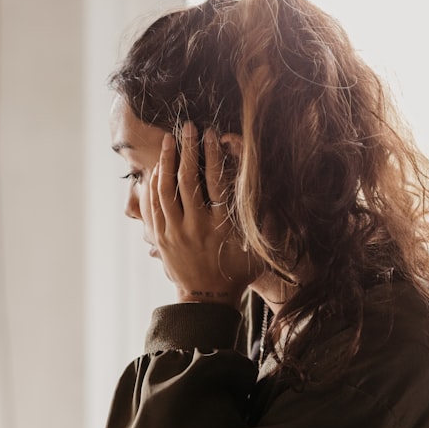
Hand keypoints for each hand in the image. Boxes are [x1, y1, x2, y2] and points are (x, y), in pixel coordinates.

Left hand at [148, 123, 255, 306]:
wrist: (207, 300)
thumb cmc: (237, 272)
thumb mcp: (256, 248)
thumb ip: (262, 221)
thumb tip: (275, 192)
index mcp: (221, 226)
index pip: (216, 182)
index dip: (214, 155)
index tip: (213, 134)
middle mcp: (196, 227)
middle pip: (188, 179)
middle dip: (188, 149)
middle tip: (188, 127)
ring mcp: (175, 232)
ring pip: (166, 190)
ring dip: (167, 161)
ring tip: (169, 140)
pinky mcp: (161, 237)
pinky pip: (154, 205)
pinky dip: (155, 184)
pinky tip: (158, 168)